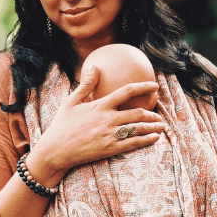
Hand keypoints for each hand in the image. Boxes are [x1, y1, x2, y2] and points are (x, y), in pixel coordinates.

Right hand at [26, 64, 164, 186]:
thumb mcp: (71, 102)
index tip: (155, 85)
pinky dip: (146, 140)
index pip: (127, 92)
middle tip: (159, 116)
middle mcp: (108, 119)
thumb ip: (86, 84)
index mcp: (100, 105)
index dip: (144, 87)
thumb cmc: (61, 126)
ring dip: (153, 127)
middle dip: (152, 114)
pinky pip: (133, 144)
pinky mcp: (110, 149)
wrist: (55, 151)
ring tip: (161, 127)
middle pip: (138, 113)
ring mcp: (110, 135)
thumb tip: (94, 65)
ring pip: (138, 129)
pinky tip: (154, 139)